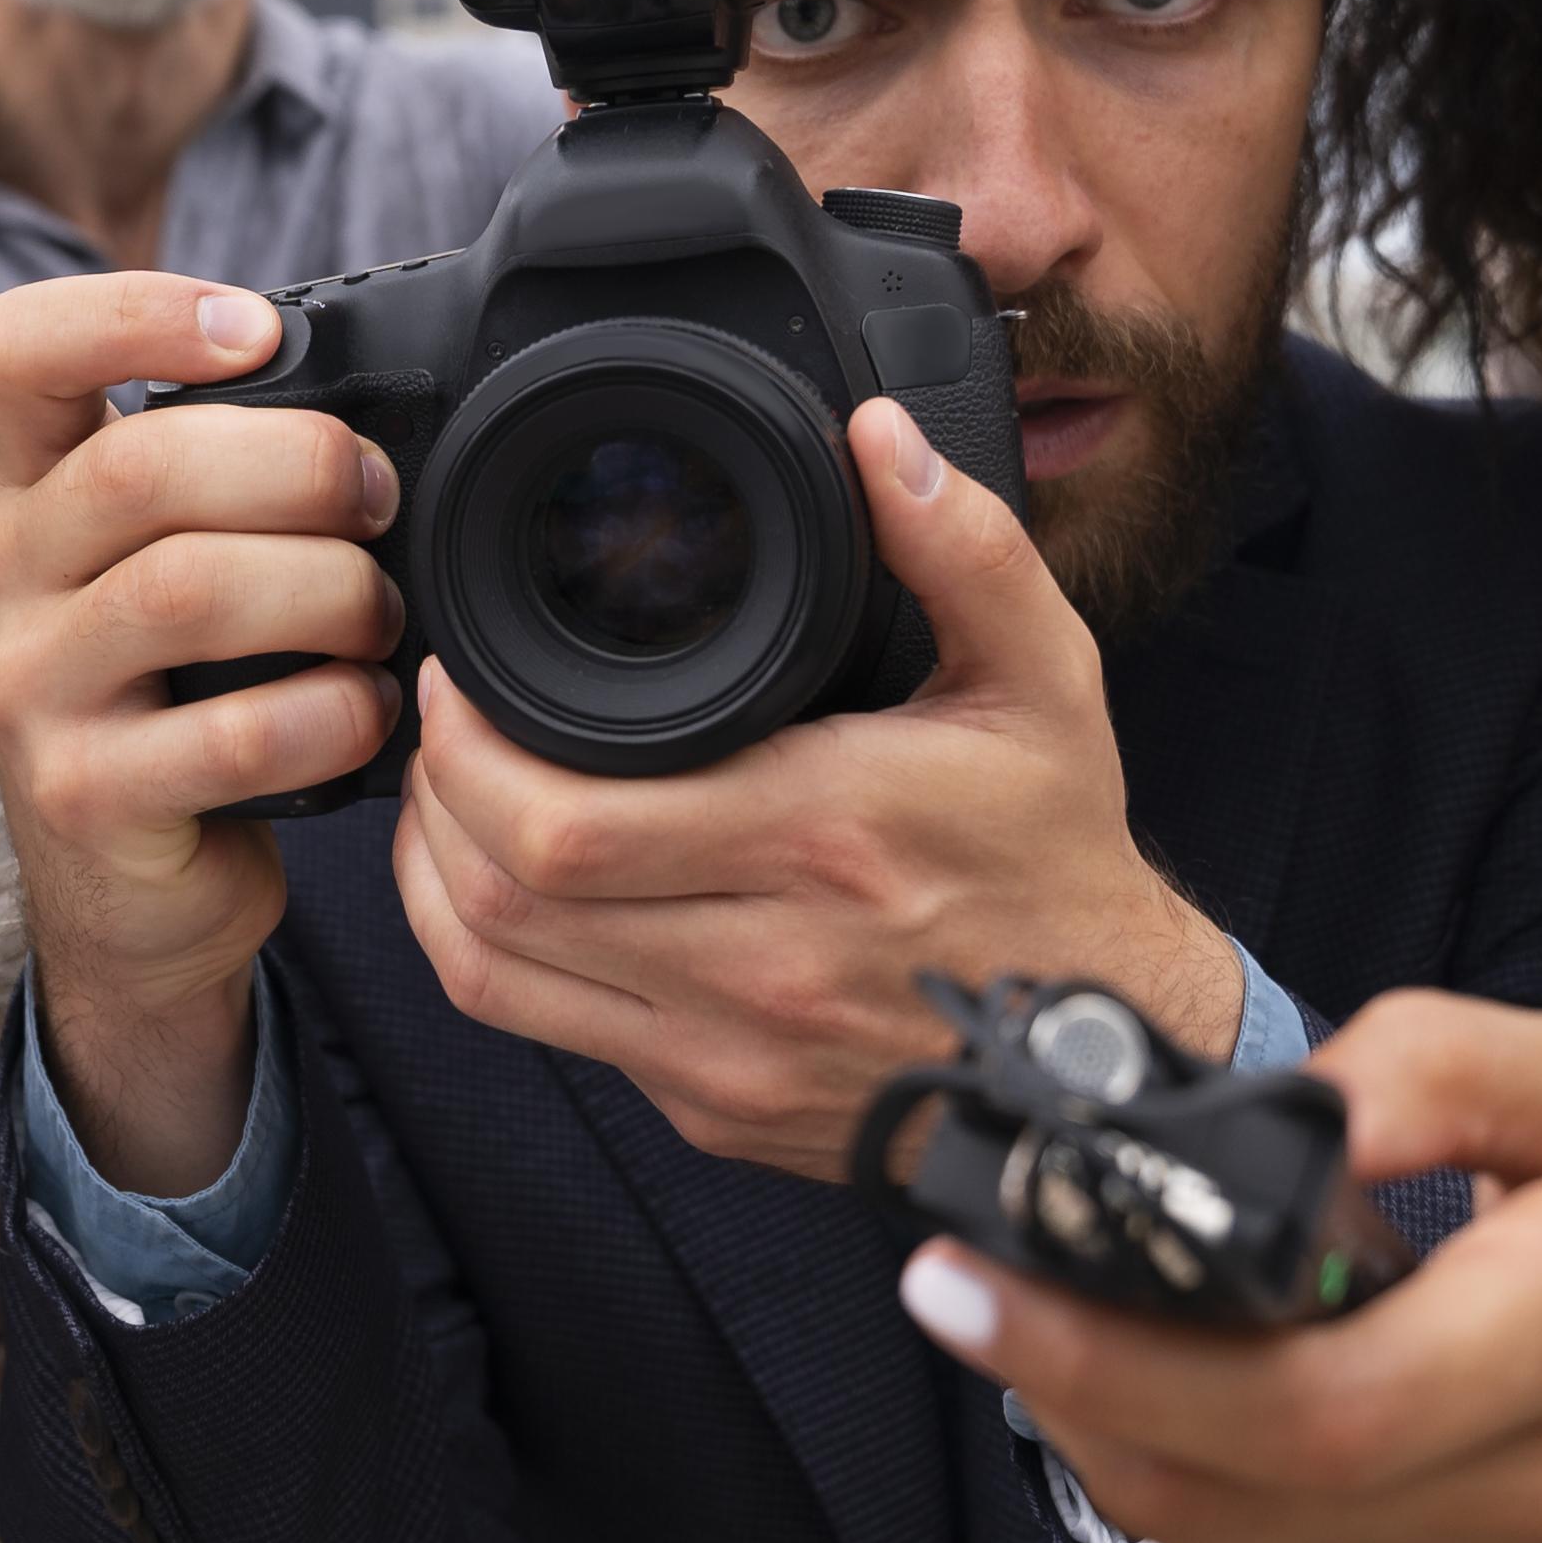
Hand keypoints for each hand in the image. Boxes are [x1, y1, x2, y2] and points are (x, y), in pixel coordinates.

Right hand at [0, 275, 402, 1196]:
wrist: (133, 896)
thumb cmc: (184, 699)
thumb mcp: (173, 567)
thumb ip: (229, 484)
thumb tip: (386, 415)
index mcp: (29, 492)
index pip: (19, 347)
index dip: (138, 311)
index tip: (258, 332)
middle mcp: (3, 576)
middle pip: (139, 466)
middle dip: (299, 465)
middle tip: (379, 502)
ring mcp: (27, 692)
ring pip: (187, 590)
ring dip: (328, 591)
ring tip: (382, 619)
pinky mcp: (81, 798)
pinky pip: (235, 730)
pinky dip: (334, 715)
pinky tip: (367, 716)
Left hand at [387, 398, 1238, 1181]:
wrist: (1106, 1061)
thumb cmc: (1059, 864)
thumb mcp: (1043, 682)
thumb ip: (963, 548)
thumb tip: (877, 437)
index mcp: (823, 838)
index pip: (563, 824)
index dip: (468, 750)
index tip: (459, 678)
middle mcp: (760, 962)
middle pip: (504, 898)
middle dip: (435, 799)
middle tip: (440, 725)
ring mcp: (726, 1051)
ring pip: (497, 976)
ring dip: (437, 881)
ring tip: (447, 798)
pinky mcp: (709, 1105)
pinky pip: (547, 1034)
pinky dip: (490, 956)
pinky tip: (495, 890)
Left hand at [890, 990, 1541, 1542]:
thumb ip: (1457, 1065)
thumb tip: (1299, 1104)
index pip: (1314, 1392)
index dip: (1116, 1348)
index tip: (976, 1268)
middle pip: (1240, 1483)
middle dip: (1070, 1384)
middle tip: (966, 1288)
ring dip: (1122, 1438)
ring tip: (1082, 1334)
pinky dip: (1215, 1502)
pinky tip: (1220, 1421)